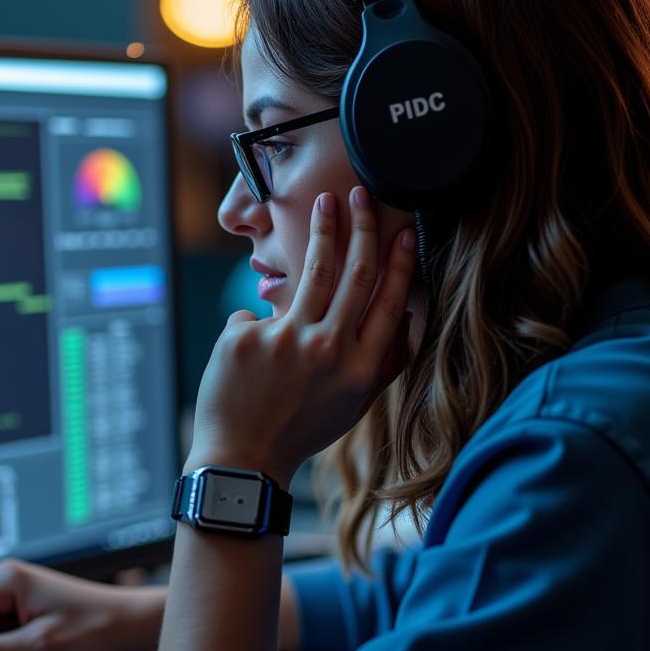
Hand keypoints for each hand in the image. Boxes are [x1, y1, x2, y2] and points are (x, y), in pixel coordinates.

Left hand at [186, 187, 415, 485]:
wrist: (242, 457)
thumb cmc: (300, 431)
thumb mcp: (351, 408)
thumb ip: (380, 366)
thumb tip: (406, 322)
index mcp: (359, 368)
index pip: (388, 302)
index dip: (399, 262)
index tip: (404, 231)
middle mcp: (327, 348)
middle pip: (354, 273)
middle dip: (362, 226)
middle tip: (361, 194)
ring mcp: (283, 340)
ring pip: (311, 272)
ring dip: (323, 232)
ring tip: (326, 204)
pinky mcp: (244, 337)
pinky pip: (253, 315)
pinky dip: (252, 331)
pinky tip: (246, 363)